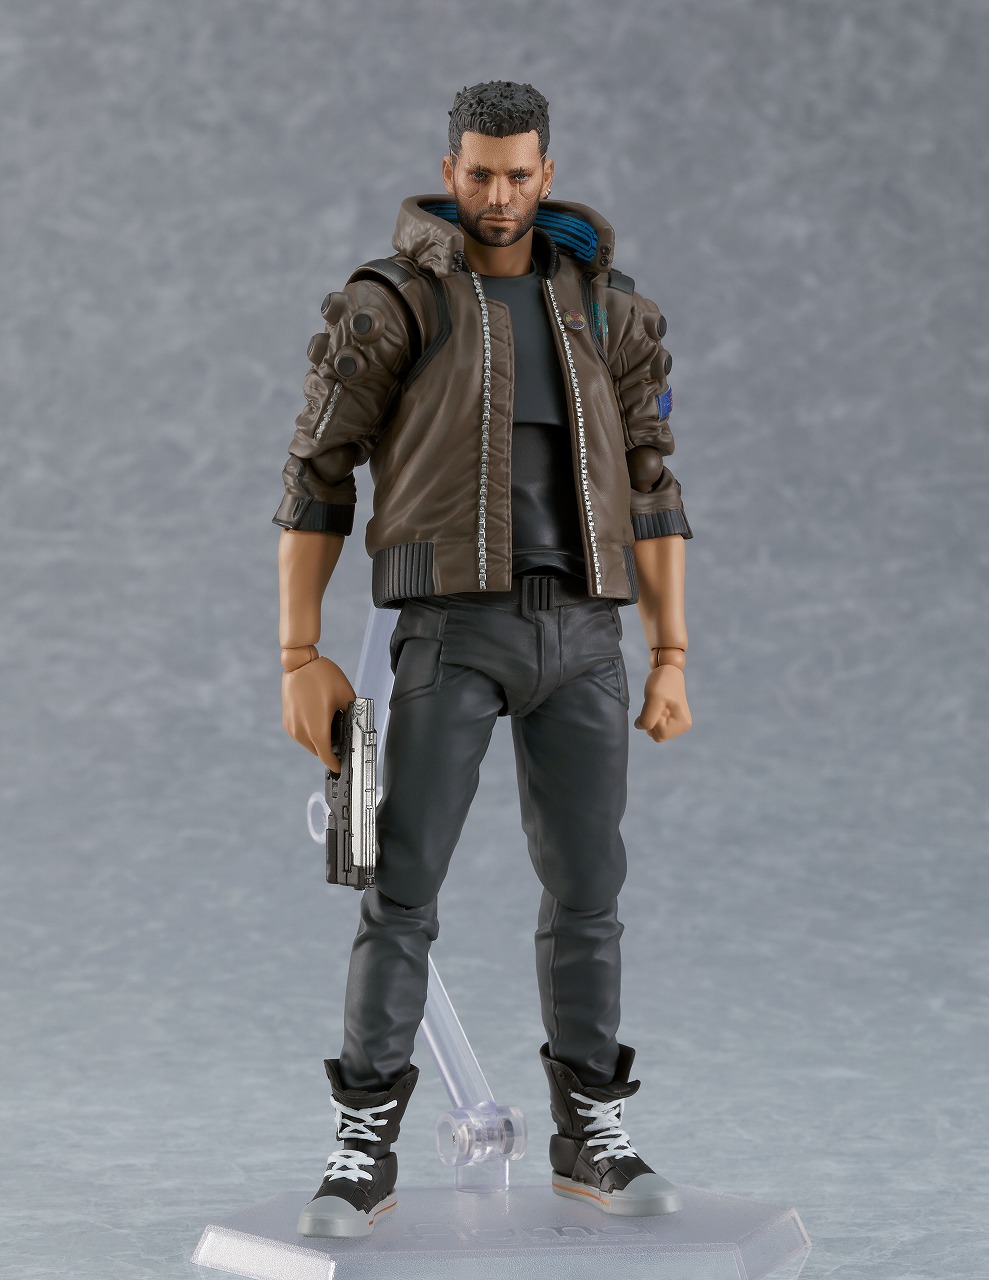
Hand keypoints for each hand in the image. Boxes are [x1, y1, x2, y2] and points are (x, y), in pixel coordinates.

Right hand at [281, 655, 356, 770]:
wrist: (300, 663)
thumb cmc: (323, 677)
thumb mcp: (347, 696)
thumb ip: (351, 716)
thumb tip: (355, 727)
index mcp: (317, 729)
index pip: (327, 758)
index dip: (337, 764)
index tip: (342, 766)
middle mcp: (301, 732)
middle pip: (318, 751)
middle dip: (330, 749)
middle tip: (342, 739)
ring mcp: (292, 727)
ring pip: (308, 744)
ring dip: (319, 740)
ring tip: (331, 725)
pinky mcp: (287, 720)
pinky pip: (301, 734)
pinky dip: (310, 732)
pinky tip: (319, 719)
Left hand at [634, 664, 691, 742]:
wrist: (667, 670)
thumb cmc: (662, 682)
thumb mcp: (653, 698)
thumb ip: (648, 718)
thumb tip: (640, 727)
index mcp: (683, 723)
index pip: (660, 735)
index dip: (653, 721)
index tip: (657, 705)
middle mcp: (683, 726)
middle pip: (658, 737)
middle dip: (652, 721)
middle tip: (656, 705)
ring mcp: (677, 723)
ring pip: (655, 732)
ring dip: (651, 719)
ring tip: (657, 704)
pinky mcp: (670, 720)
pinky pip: (655, 727)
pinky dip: (651, 717)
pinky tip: (656, 706)